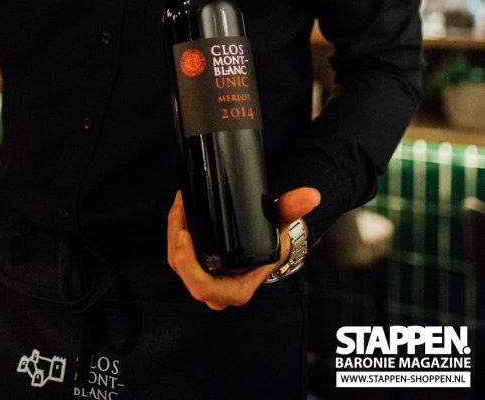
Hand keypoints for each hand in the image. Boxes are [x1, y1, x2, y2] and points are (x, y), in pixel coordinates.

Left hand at [167, 186, 320, 310]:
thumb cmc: (276, 241)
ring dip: (173, 233)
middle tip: (180, 210)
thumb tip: (310, 195)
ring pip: (177, 262)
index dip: (189, 267)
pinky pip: (179, 254)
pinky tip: (180, 210)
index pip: (204, 288)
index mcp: (237, 289)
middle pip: (184, 273)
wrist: (273, 245)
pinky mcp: (198, 266)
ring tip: (180, 204)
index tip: (185, 235)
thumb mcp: (284, 226)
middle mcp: (218, 289)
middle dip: (175, 242)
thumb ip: (294, 209)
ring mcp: (206, 278)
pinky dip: (176, 232)